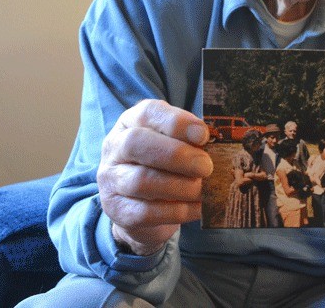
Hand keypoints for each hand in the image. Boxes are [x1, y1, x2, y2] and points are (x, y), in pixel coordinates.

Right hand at [97, 99, 212, 255]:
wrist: (141, 207)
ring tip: (203, 189)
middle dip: (177, 154)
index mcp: (131, 122)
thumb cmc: (164, 164)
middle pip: (137, 142)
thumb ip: (190, 139)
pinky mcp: (117, 210)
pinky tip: (197, 208)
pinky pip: (146, 212)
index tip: (204, 135)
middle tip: (206, 166)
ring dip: (180, 186)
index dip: (177, 122)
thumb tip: (213, 142)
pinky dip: (177, 210)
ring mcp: (111, 180)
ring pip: (141, 180)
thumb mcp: (175, 143)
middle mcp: (115, 147)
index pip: (148, 112)